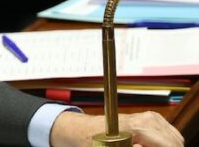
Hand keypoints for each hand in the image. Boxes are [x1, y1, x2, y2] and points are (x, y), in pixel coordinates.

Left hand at [50, 111, 182, 146]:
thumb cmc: (96, 141)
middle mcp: (150, 119)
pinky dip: (163, 143)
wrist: (86, 129)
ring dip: (164, 146)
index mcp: (141, 126)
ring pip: (175, 140)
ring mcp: (153, 117)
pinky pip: (169, 136)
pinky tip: (146, 145)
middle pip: (176, 143)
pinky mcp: (153, 119)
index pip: (171, 146)